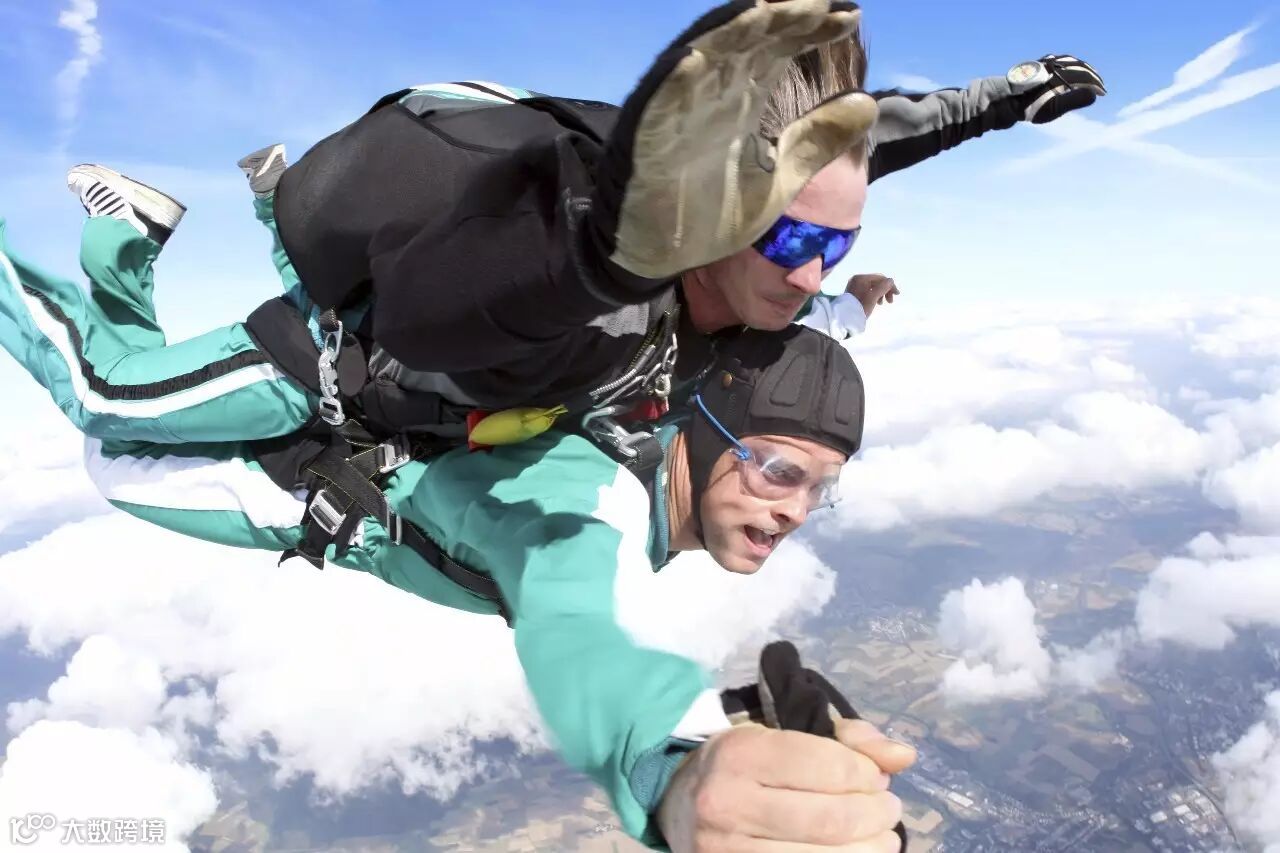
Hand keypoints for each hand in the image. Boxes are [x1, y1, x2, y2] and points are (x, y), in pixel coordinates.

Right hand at [591, 0, 877, 279]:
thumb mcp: (780, 179)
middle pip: (746, 40)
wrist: (663, 253)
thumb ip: (816, 141)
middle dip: (780, 18)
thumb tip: (868, 103)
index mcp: (743, 98)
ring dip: (729, 33)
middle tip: (817, 3)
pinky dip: (673, 82)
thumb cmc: (712, 211)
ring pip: (702, 59)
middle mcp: (712, 94)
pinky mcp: (646, 140)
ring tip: (762, 8)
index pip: (780, 48)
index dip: (811, 29)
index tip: (850, 18)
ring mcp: (678, 113)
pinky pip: (657, 105)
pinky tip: (694, 59)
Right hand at [659, 641, 915, 850]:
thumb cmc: (744, 766)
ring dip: (871, 849)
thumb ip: (847, 739)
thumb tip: (904, 756)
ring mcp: (729, 852)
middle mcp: (726, 804)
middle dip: (876, 814)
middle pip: (832, 819)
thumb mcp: (781, 734)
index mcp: (739, 753)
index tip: (876, 777)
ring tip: (881, 838)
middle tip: (888, 809)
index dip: (866, 774)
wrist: (680, 805)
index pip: (826, 765)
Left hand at [846, 274, 898, 318]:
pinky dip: (874, 296)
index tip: (896, 295)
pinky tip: (876, 303)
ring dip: (880, 294)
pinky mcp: (854, 293)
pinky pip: (867, 291)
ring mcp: (854, 286)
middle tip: (890, 302)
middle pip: (876, 282)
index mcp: (861, 278)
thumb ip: (883, 287)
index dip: (890, 285)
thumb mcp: (873, 297)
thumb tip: (891, 280)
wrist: (845, 318)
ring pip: (872, 287)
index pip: (880, 278)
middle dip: (885, 290)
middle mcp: (857, 279)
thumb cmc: (860, 307)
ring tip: (881, 304)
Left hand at [1020, 55, 1105, 123]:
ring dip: (1081, 68)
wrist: (1003, 101)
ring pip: (1068, 61)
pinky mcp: (1036, 66)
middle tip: (1099, 85)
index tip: (1102, 93)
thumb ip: (1073, 100)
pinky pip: (1057, 62)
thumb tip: (1094, 94)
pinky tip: (1068, 73)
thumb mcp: (1053, 107)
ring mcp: (1044, 63)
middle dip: (1091, 75)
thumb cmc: (1029, 107)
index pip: (1084, 76)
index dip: (1095, 85)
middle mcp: (1054, 64)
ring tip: (1088, 76)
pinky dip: (1068, 66)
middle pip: (1078, 66)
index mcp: (1061, 72)